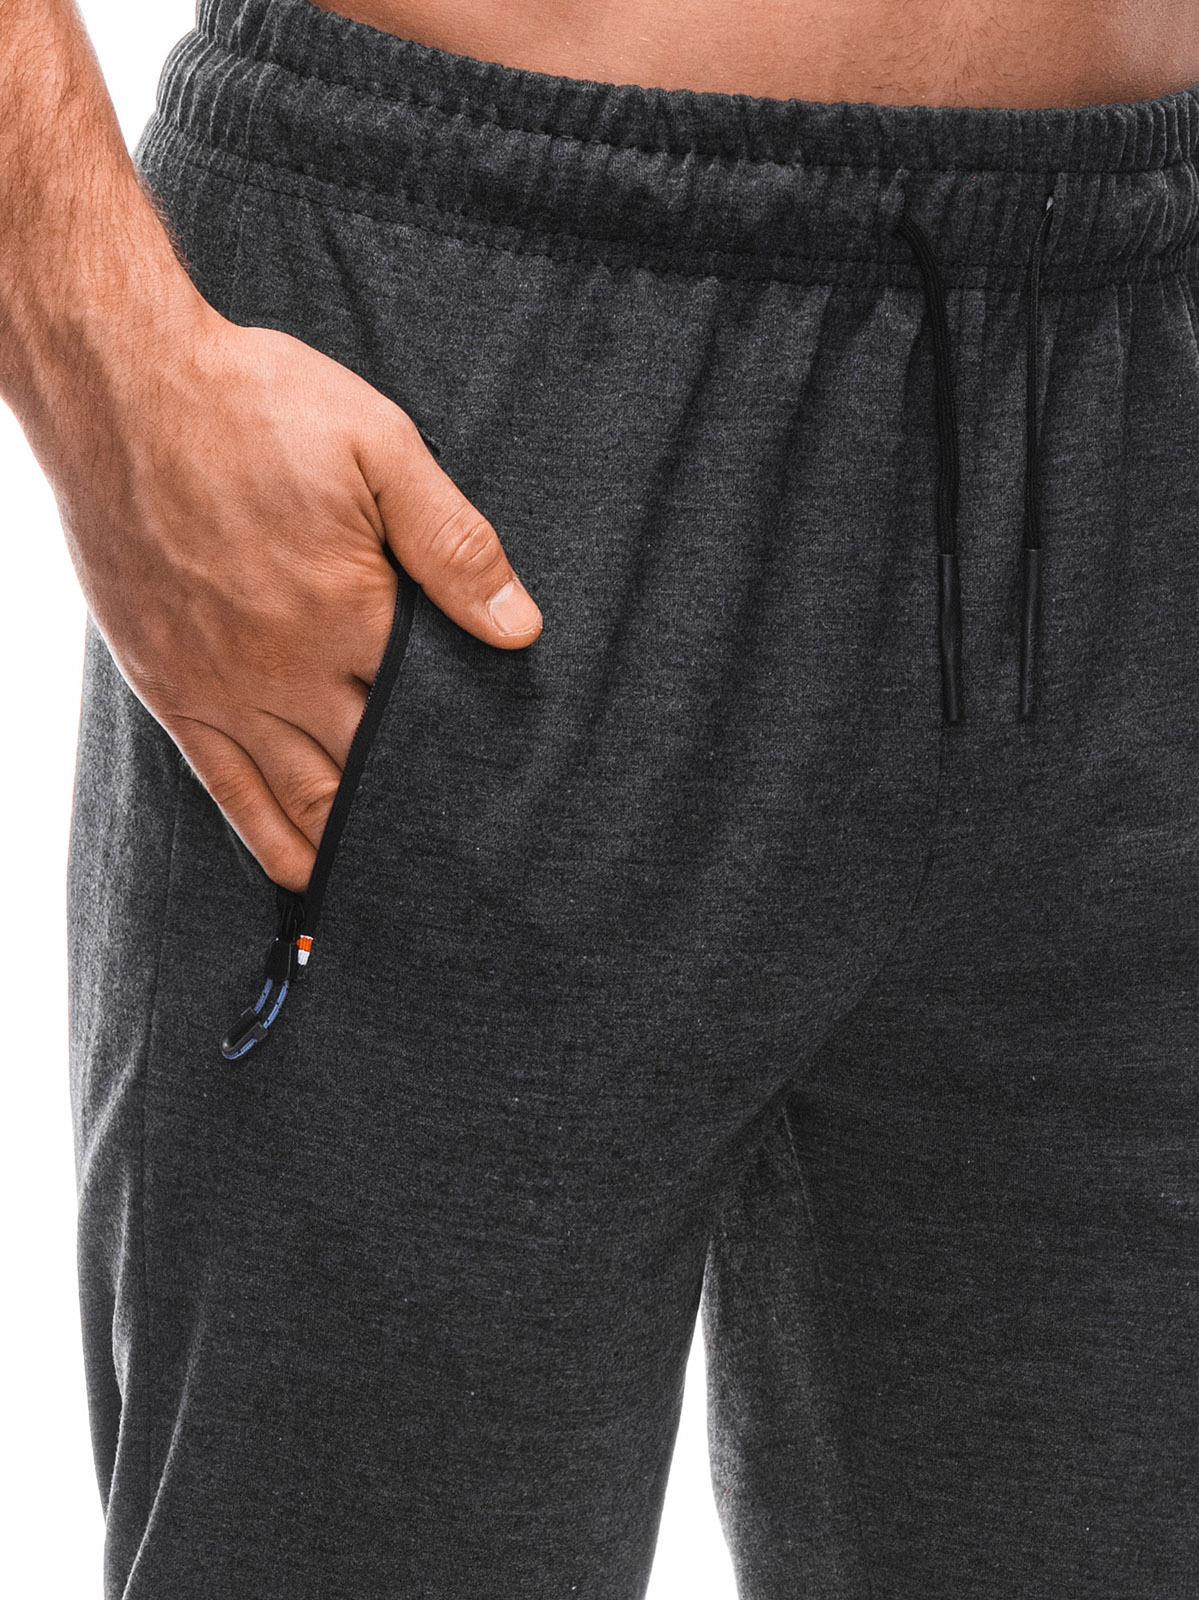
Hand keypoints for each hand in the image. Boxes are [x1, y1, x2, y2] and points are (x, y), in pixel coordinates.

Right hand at [50, 302, 541, 891]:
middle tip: (471, 856)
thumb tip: (519, 628)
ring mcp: (226, 688)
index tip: (509, 790)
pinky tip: (305, 877)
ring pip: (307, 795)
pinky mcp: (173, 691)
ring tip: (402, 885)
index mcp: (354, 612)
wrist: (122, 387)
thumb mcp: (379, 447)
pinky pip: (227, 790)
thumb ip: (452, 543)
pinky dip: (270, 841)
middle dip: (421, 803)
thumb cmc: (255, 406)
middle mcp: (291, 669)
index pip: (433, 708)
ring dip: (356, 841)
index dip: (469, 746)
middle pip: (377, 763)